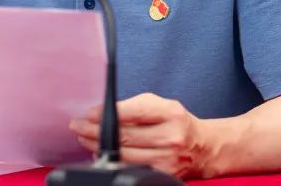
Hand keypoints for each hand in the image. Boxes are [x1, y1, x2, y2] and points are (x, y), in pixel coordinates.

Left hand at [69, 93, 204, 177]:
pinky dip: (113, 161)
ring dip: (99, 147)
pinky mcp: (163, 175)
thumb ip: (133, 107)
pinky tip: (102, 155)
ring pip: (125, 155)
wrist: (202, 148)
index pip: (135, 112)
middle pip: (126, 136)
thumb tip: (100, 114)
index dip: (108, 114)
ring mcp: (167, 160)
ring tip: (84, 139)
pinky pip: (131, 169)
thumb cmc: (176, 122)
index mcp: (171, 113)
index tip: (89, 114)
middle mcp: (171, 137)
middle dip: (96, 131)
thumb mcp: (160, 105)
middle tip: (78, 126)